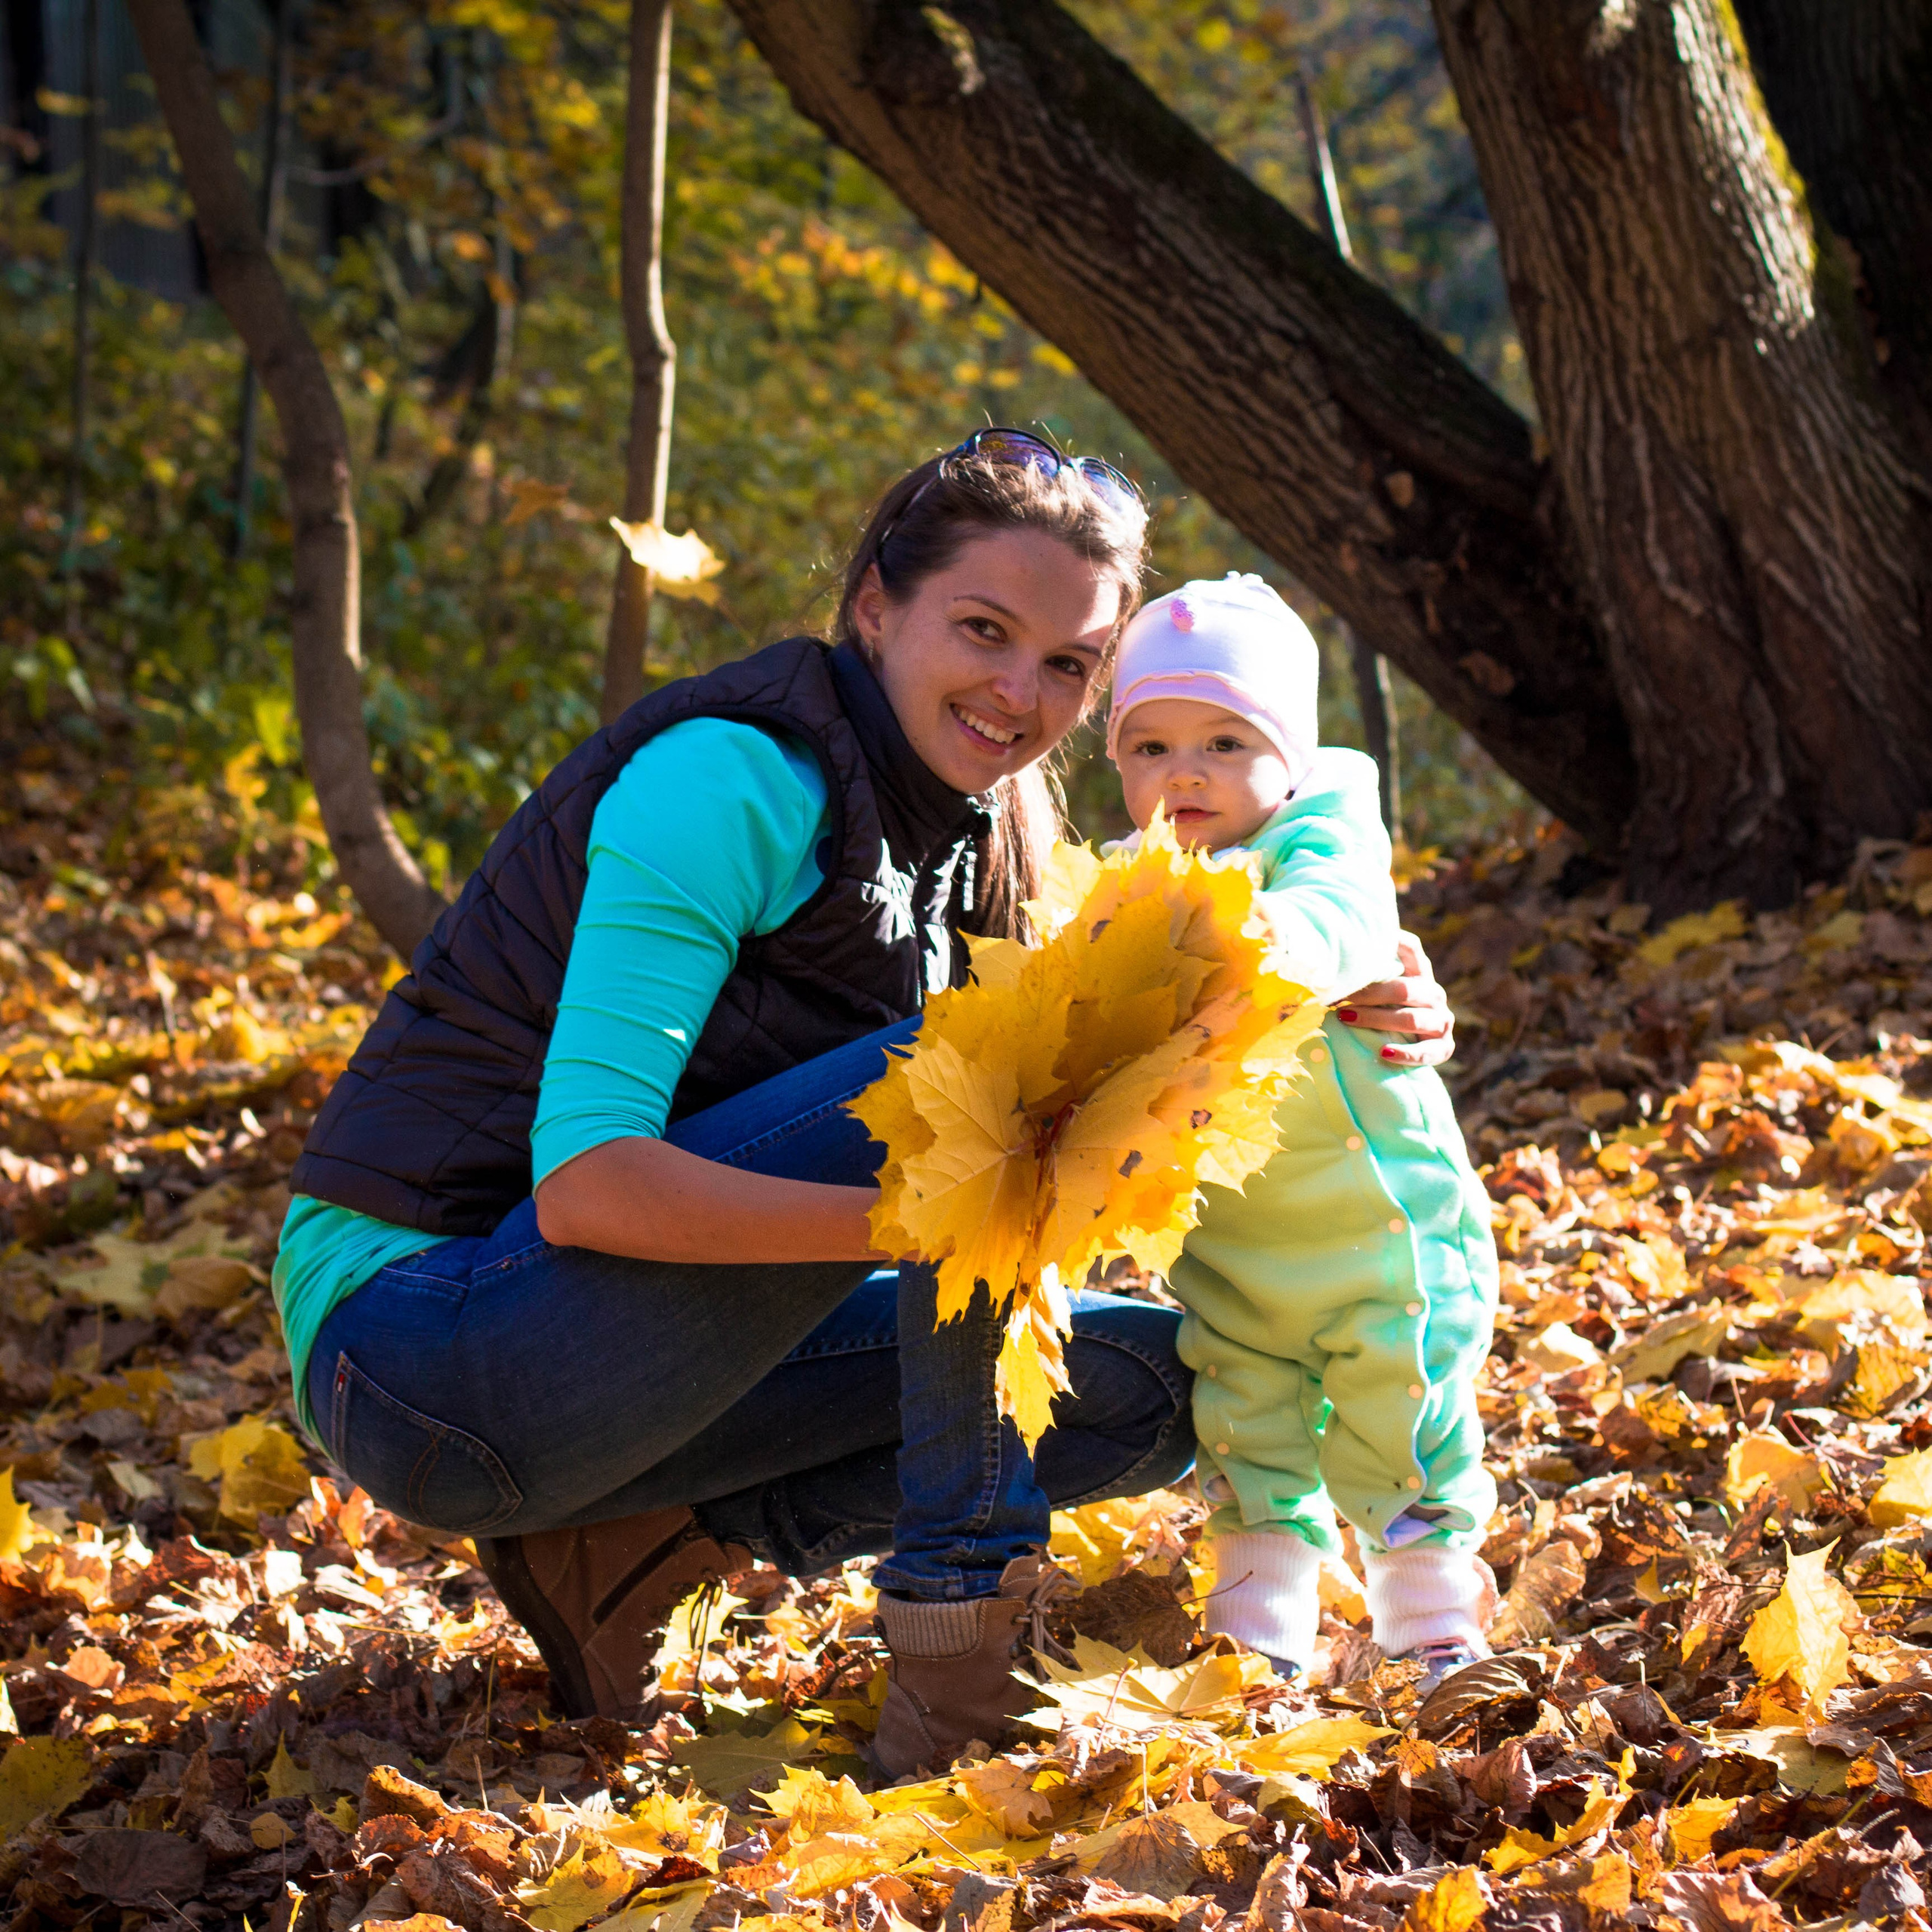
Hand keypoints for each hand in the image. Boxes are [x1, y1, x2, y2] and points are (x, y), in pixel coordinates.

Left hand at [1333, 931, 1454, 1067]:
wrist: (1412, 1049)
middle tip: (1338, 997)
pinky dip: (1404, 1054)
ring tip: (1346, 1017)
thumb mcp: (1379, 991)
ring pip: (1411, 1019)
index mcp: (1420, 975)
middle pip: (1404, 989)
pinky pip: (1425, 1052)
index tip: (1364, 940)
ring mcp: (1441, 1021)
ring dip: (1376, 1019)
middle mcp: (1434, 994)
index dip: (1393, 942)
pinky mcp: (1444, 1048)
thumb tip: (1329, 961)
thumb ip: (1366, 975)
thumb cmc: (1386, 1013)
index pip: (1411, 949)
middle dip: (1369, 994)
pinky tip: (1383, 1052)